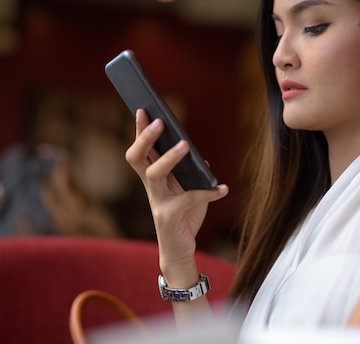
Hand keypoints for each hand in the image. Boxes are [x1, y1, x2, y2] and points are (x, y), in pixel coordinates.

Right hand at [126, 109, 228, 283]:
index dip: (139, 130)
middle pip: (137, 157)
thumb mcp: (189, 189)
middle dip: (145, 137)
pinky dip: (208, 193)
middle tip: (160, 121)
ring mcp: (157, 201)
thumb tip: (198, 155)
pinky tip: (223, 188)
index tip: (143, 109)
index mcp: (153, 178)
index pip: (140, 150)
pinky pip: (188, 199)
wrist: (180, 250)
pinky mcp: (169, 216)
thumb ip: (191, 171)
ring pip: (154, 173)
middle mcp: (150, 187)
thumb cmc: (184, 215)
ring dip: (170, 157)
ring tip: (186, 145)